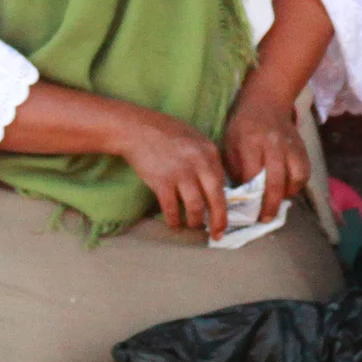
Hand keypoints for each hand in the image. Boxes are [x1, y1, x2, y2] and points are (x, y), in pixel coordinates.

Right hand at [116, 108, 228, 236]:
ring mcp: (180, 173)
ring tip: (194, 226)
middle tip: (218, 233)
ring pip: (196, 207)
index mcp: (209, 151)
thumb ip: (206, 159)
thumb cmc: (166, 133)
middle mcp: (199, 163)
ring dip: (196, 222)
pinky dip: (174, 221)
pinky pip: (172, 209)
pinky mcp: (161, 182)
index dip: (225, 201)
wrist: (137, 128)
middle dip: (219, 220)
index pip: (223, 182)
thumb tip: (215, 186)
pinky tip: (174, 224)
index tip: (224, 214)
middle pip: (216, 198)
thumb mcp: (194, 139)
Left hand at [221, 89, 310, 224]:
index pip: (251, 176)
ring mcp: (290, 146)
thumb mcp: (230, 143)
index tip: (244, 211)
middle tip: (264, 219)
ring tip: (278, 203)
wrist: (267, 100)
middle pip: (275, 181)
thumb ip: (234, 169)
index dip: (249, 197)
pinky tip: (288, 190)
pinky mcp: (302, 147)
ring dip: (286, 195)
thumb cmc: (242, 125)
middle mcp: (273, 145)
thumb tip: (239, 197)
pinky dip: (297, 185)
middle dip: (270, 204)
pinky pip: (305, 172)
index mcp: (250, 142)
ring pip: (295, 178)